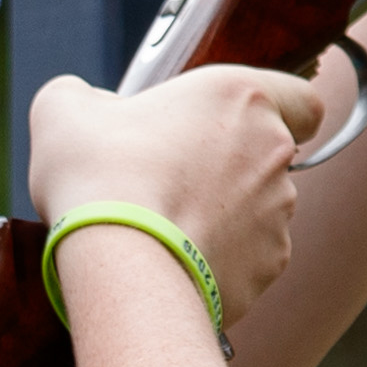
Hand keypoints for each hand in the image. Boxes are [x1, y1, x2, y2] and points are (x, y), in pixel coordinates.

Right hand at [27, 64, 323, 325]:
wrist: (120, 265)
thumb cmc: (99, 177)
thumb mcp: (65, 111)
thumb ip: (87, 98)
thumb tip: (94, 110)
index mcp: (240, 98)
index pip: (301, 99)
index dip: (278, 110)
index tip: (233, 123)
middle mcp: (272, 154)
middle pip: (266, 157)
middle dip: (226, 167)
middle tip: (168, 177)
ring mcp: (276, 215)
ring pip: (258, 210)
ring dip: (222, 215)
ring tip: (162, 226)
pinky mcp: (266, 269)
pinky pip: (247, 259)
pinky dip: (218, 260)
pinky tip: (173, 261)